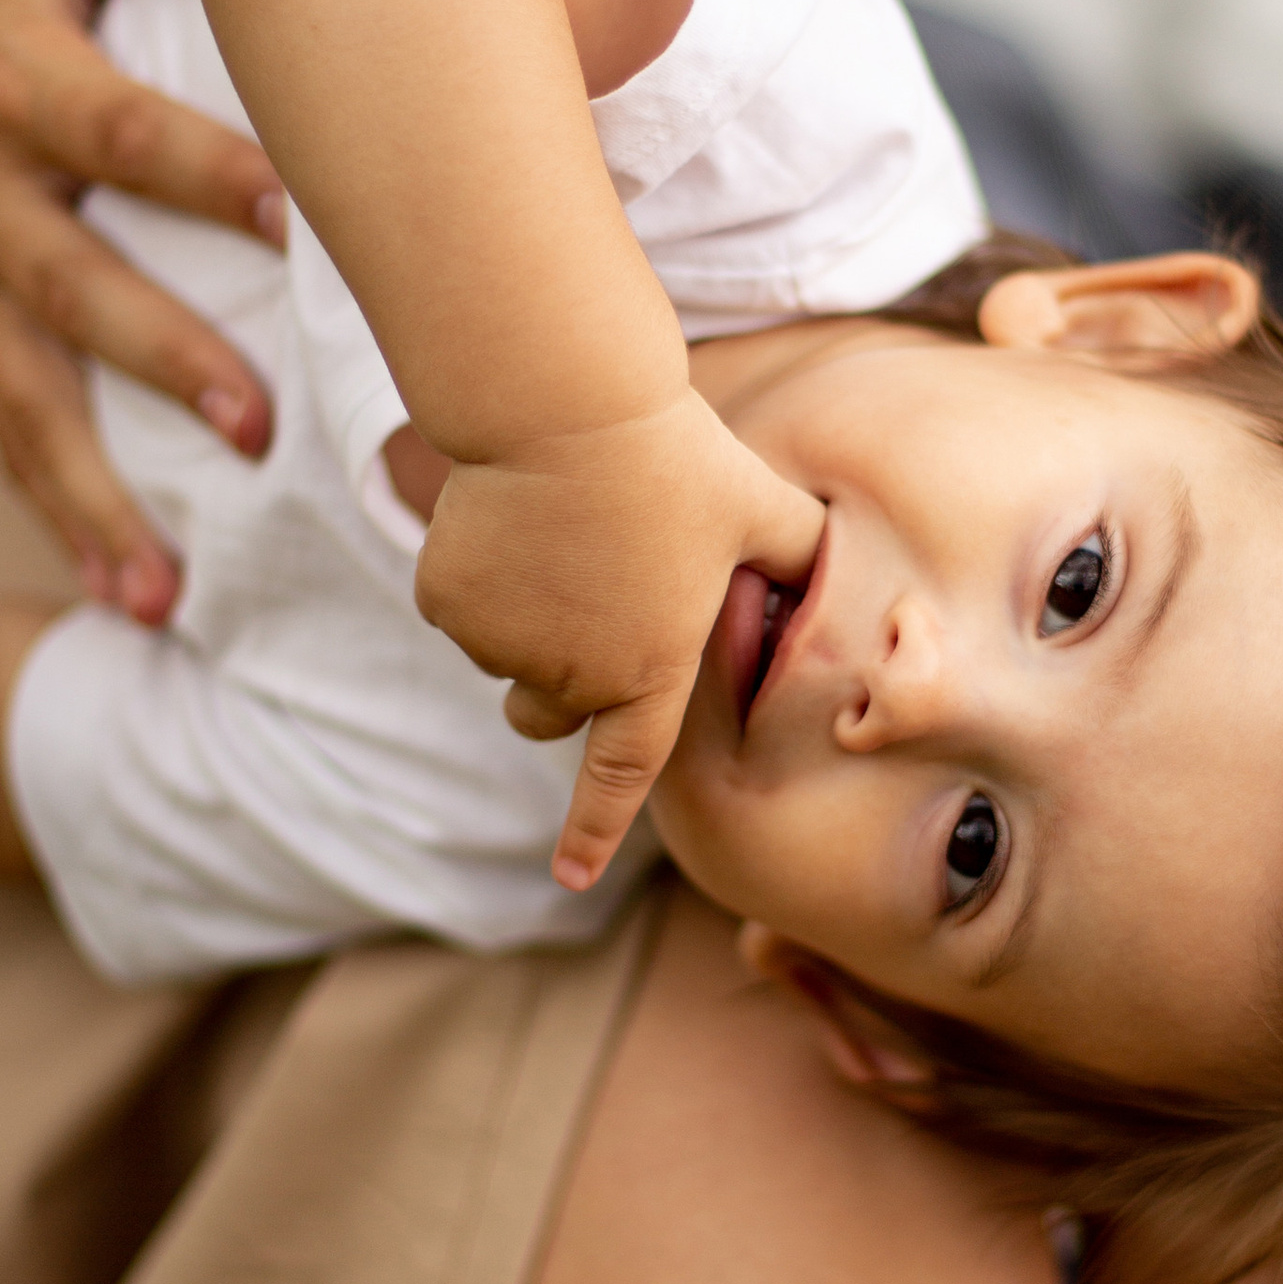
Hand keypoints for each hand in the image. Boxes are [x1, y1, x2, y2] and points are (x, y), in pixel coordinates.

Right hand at [0, 0, 284, 618]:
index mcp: (12, 73)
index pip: (116, 126)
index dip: (201, 166)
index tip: (292, 209)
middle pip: (72, 282)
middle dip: (163, 355)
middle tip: (259, 421)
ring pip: (28, 394)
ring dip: (99, 492)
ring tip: (168, 583)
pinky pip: (7, 432)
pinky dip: (65, 518)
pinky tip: (134, 595)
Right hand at [412, 393, 824, 889]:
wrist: (564, 404)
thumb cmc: (676, 459)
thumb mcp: (761, 508)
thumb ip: (800, 555)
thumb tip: (835, 569)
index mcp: (646, 673)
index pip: (623, 776)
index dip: (595, 832)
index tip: (570, 879)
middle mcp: (567, 677)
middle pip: (550, 716)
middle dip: (561, 684)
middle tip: (589, 601)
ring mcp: (499, 644)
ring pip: (507, 654)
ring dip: (526, 619)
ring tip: (564, 532)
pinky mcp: (447, 602)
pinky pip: (463, 608)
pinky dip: (483, 578)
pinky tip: (516, 514)